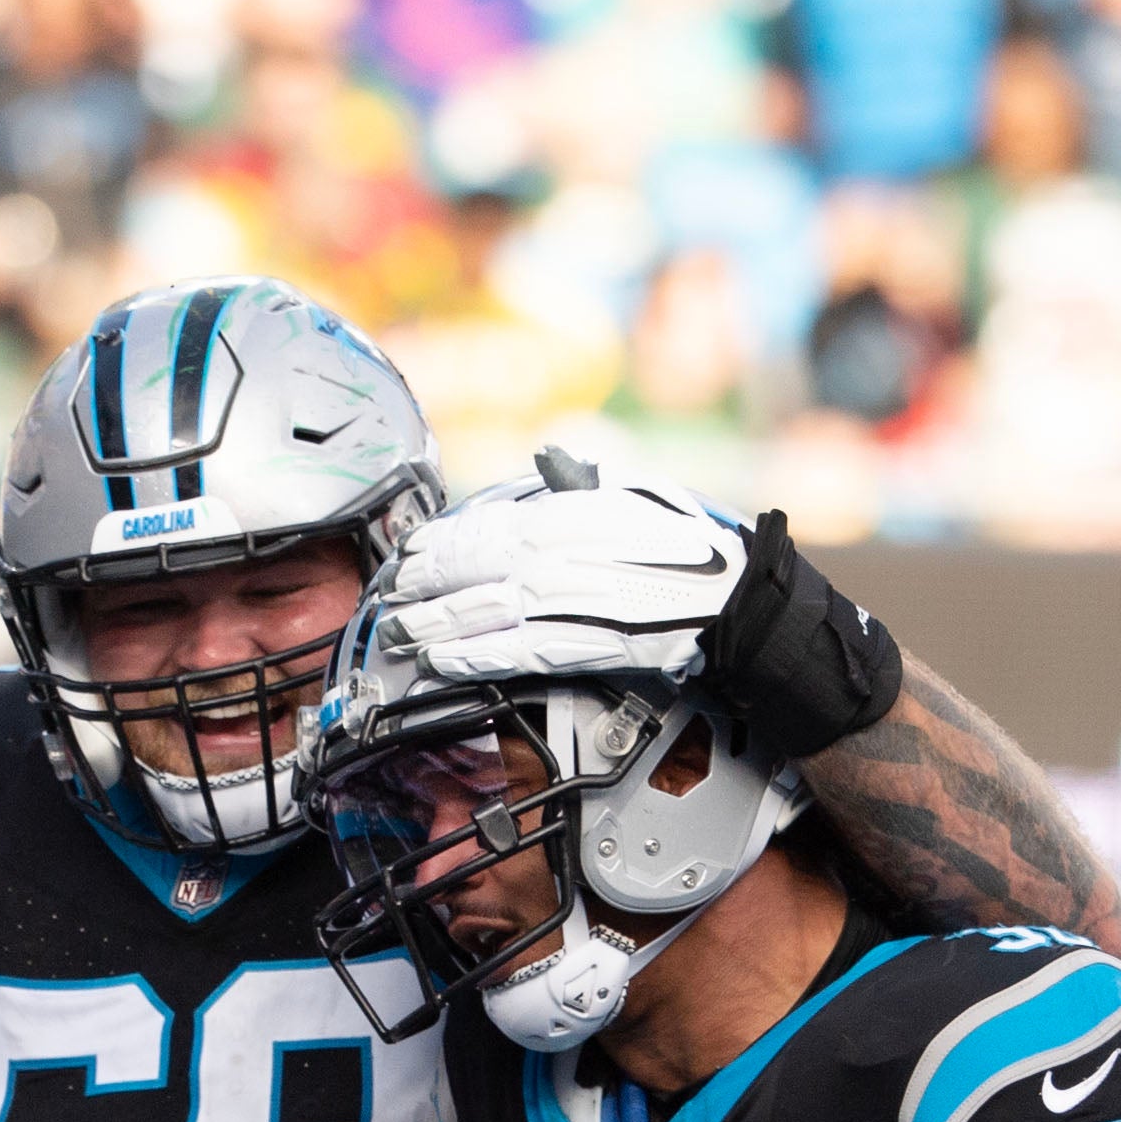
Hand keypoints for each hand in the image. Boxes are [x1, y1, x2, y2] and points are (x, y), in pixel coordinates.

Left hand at [384, 476, 747, 684]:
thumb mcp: (637, 492)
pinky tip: (441, 662)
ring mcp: (565, 599)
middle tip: (388, 599)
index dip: (437, 543)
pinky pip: (513, 651)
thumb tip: (551, 459)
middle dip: (421, 586)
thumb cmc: (688, 546)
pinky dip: (471, 656)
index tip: (410, 554)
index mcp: (564, 511)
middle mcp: (555, 551)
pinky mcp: (580, 642)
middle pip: (468, 567)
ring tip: (399, 636)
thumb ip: (585, 482)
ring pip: (480, 611)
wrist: (732, 600)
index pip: (482, 524)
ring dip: (431, 626)